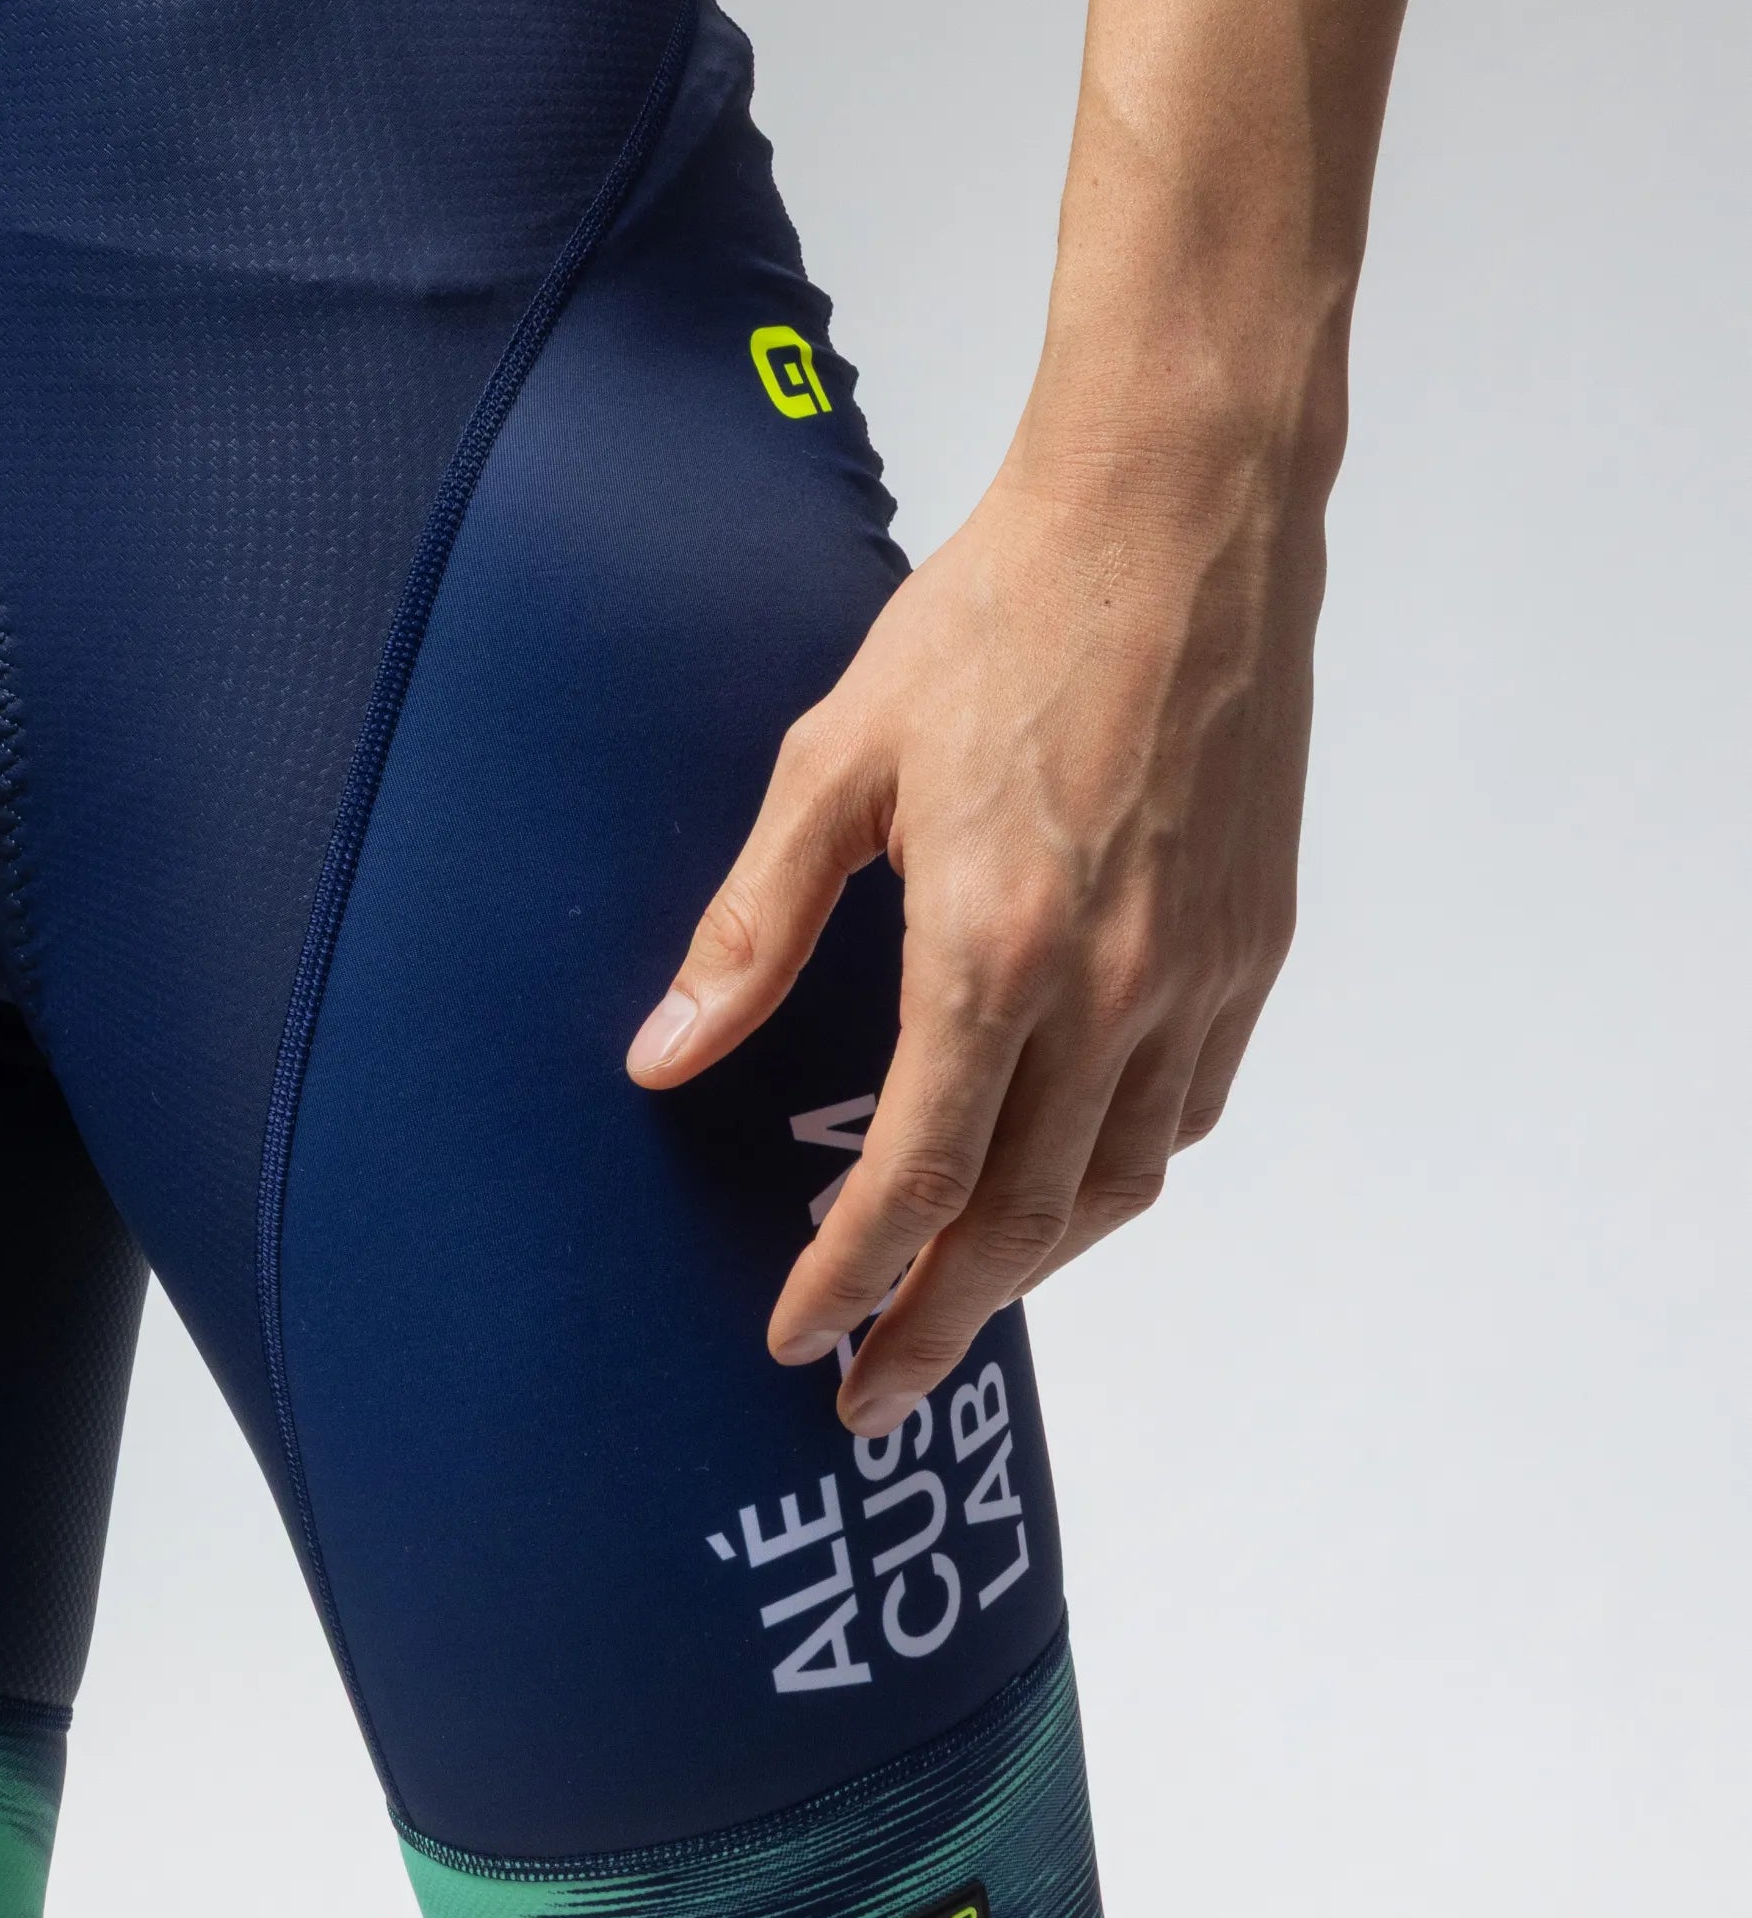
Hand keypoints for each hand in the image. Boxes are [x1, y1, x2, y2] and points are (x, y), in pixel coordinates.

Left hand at [627, 436, 1321, 1435]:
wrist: (1180, 522)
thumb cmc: (994, 619)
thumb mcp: (835, 761)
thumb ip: (750, 926)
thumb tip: (662, 1057)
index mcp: (992, 950)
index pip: (913, 1179)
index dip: (849, 1282)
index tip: (794, 1343)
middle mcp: (1113, 989)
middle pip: (1020, 1221)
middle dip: (938, 1325)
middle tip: (869, 1395)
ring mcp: (1201, 973)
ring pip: (1119, 1185)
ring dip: (1031, 1268)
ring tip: (953, 1309)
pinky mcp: (1256, 943)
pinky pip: (1188, 1111)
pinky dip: (1120, 1178)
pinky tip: (1063, 1189)